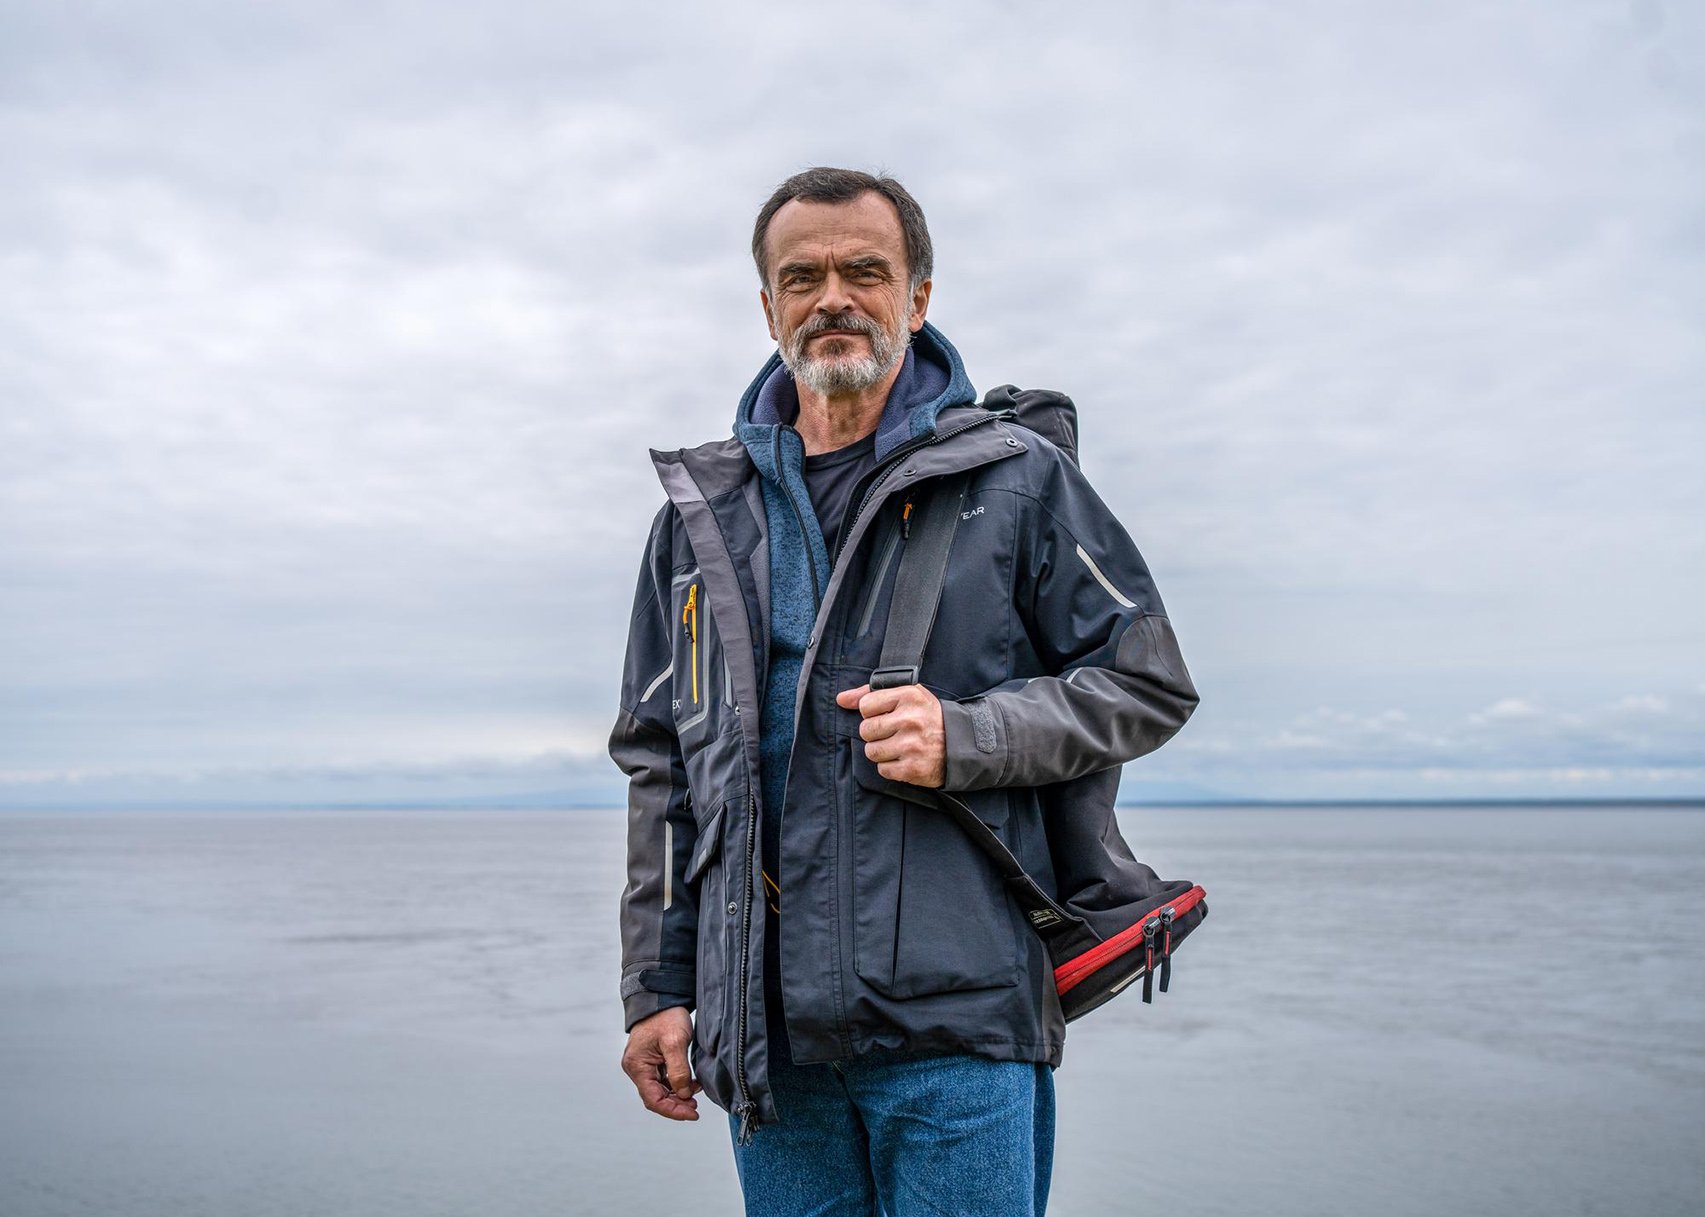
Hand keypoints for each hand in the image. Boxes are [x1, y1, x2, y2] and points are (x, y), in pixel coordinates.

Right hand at [620, 1006, 700, 1120]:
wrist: (662, 996)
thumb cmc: (665, 1015)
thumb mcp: (675, 1042)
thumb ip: (679, 1071)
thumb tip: (683, 1094)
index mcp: (637, 1066)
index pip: (653, 1099)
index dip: (673, 1110)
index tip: (692, 1113)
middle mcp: (636, 1068)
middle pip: (655, 1097)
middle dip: (676, 1105)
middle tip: (695, 1107)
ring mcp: (643, 1065)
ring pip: (660, 1090)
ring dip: (678, 1095)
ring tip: (695, 1094)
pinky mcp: (651, 1060)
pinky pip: (663, 1080)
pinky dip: (676, 1085)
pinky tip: (690, 1084)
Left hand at [836, 682, 945, 787]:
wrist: (960, 743)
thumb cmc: (928, 717)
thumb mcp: (907, 695)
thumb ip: (871, 694)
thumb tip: (841, 699)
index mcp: (909, 696)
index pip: (865, 705)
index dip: (872, 712)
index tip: (885, 715)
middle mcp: (910, 720)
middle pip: (865, 730)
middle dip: (874, 734)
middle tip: (891, 733)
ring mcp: (911, 746)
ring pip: (871, 751)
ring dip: (881, 751)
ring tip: (898, 746)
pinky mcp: (912, 768)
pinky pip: (883, 769)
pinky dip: (890, 767)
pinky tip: (904, 758)